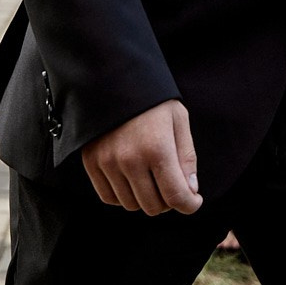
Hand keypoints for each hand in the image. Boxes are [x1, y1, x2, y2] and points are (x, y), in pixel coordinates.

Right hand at [80, 100, 201, 215]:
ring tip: (152, 180)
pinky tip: (132, 181)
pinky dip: (124, 196)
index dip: (190, 205)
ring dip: (146, 199)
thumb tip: (191, 190)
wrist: (112, 78)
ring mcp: (108, 163)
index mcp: (157, 148)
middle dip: (169, 201)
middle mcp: (130, 160)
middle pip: (153, 206)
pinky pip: (109, 197)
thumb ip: (187, 157)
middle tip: (172, 185)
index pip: (176, 196)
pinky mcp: (92, 162)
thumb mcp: (178, 120)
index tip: (193, 200)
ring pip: (131, 205)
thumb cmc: (152, 100)